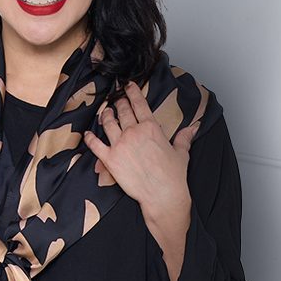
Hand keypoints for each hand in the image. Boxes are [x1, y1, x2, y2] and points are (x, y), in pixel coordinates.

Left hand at [83, 81, 197, 280]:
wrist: (162, 195)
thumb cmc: (173, 176)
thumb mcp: (181, 153)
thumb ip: (183, 138)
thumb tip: (192, 129)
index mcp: (150, 128)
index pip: (139, 104)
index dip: (132, 92)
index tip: (128, 85)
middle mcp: (133, 133)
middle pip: (122, 111)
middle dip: (119, 103)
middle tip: (117, 100)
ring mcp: (120, 145)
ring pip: (108, 123)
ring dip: (105, 115)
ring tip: (105, 112)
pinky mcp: (110, 159)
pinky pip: (95, 145)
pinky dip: (90, 138)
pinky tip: (89, 134)